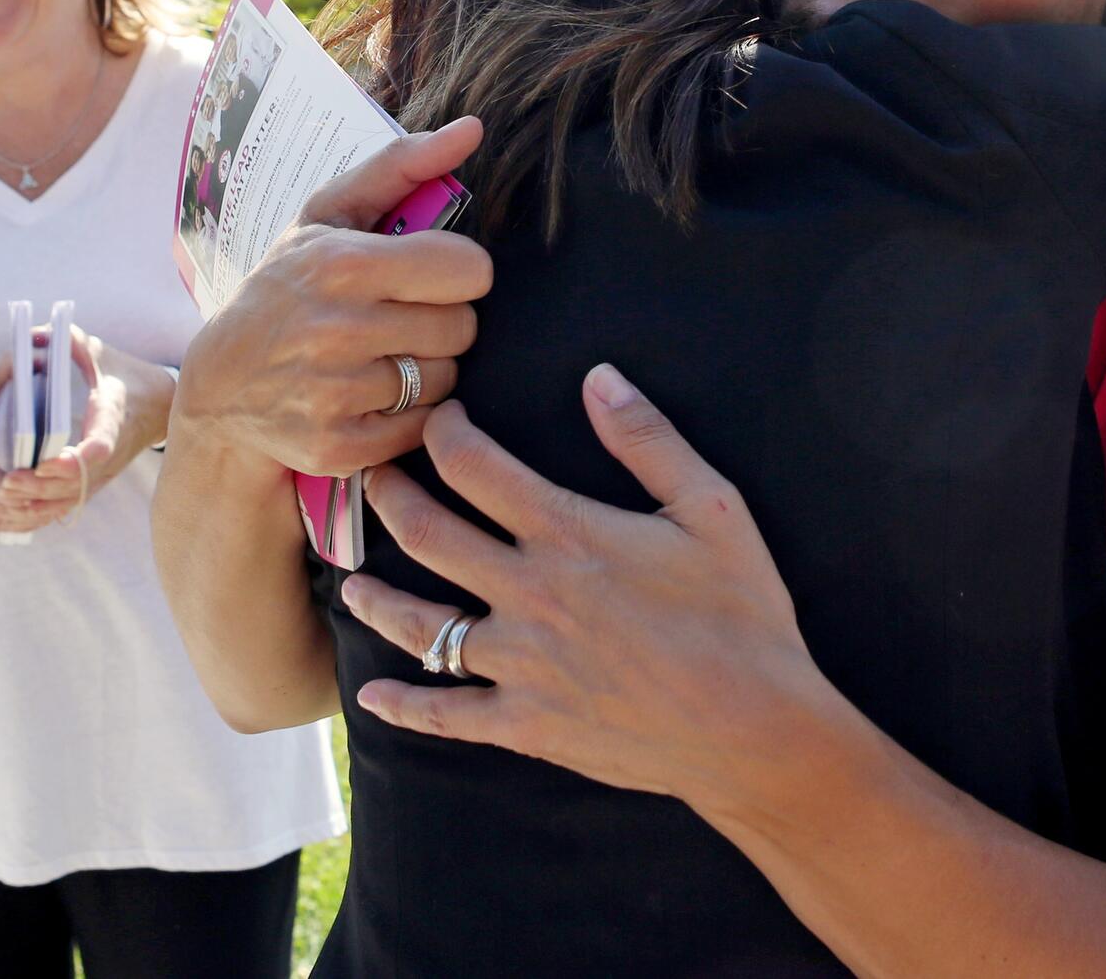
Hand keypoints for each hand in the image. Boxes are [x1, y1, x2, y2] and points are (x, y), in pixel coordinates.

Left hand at [0, 325, 173, 514]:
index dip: (77, 459)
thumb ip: (65, 341)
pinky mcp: (97, 481)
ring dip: (40, 501)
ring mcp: (105, 470)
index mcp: (111, 415)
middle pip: (78, 482)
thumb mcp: (97, 351)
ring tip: (6, 492)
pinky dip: (46, 508)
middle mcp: (111, 450)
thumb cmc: (122, 373)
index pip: (100, 445)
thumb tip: (32, 335)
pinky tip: (19, 505)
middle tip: (7, 482)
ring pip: (73, 497)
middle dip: (42, 485)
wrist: (159, 404)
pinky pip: (72, 503)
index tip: (46, 464)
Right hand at [170, 118, 491, 479]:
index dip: (457, 272)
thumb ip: (400, 167)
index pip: (469, 269)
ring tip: (382, 358)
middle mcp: (337, 329)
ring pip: (447, 379)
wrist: (220, 390)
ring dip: (427, 370)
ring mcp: (336, 394)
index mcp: (342, 264)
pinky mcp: (339, 447)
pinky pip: (423, 428)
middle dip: (443, 322)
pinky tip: (372, 398)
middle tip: (400, 319)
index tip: (427, 275)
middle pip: (464, 328)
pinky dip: (409, 417)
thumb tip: (473, 129)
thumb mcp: (327, 217)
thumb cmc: (287, 288)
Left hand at [342, 366, 830, 810]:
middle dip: (389, 496)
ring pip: (420, 625)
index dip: (445, 431)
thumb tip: (599, 376)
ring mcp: (521, 664)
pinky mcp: (527, 723)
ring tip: (351, 579)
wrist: (755, 728)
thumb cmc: (741, 613)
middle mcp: (529, 594)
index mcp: (568, 533)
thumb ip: (648, 439)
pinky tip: (371, 697)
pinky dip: (403, 707)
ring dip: (375, 597)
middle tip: (371, 476)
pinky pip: (447, 715)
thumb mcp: (712, 508)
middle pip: (427, 534)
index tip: (438, 416)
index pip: (475, 465)